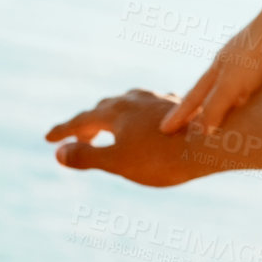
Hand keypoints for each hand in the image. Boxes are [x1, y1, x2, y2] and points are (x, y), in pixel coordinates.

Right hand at [47, 89, 206, 186]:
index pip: (82, 120)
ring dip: (112, 116)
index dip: (63, 131)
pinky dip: (137, 116)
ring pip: (128, 103)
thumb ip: (87, 157)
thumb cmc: (161, 159)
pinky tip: (146, 121)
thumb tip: (59, 152)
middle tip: (75, 140)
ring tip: (107, 128)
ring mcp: (158, 100)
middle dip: (86, 123)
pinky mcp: (178, 107)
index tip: (48, 139)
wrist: (212, 145)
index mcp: (116, 112)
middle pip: (103, 108)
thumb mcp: (117, 162)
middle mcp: (136, 100)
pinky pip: (150, 107)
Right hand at [159, 5, 261, 134]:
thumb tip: (202, 131)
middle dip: (199, 108)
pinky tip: (260, 98)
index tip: (163, 129)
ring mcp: (254, 58)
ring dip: (227, 101)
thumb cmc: (260, 52)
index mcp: (218, 68)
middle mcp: (232, 62)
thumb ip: (216, 106)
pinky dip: (253, 94)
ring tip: (223, 114)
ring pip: (236, 86)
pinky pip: (260, 82)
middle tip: (186, 123)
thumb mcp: (233, 83)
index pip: (194, 97)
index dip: (180, 115)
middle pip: (211, 89)